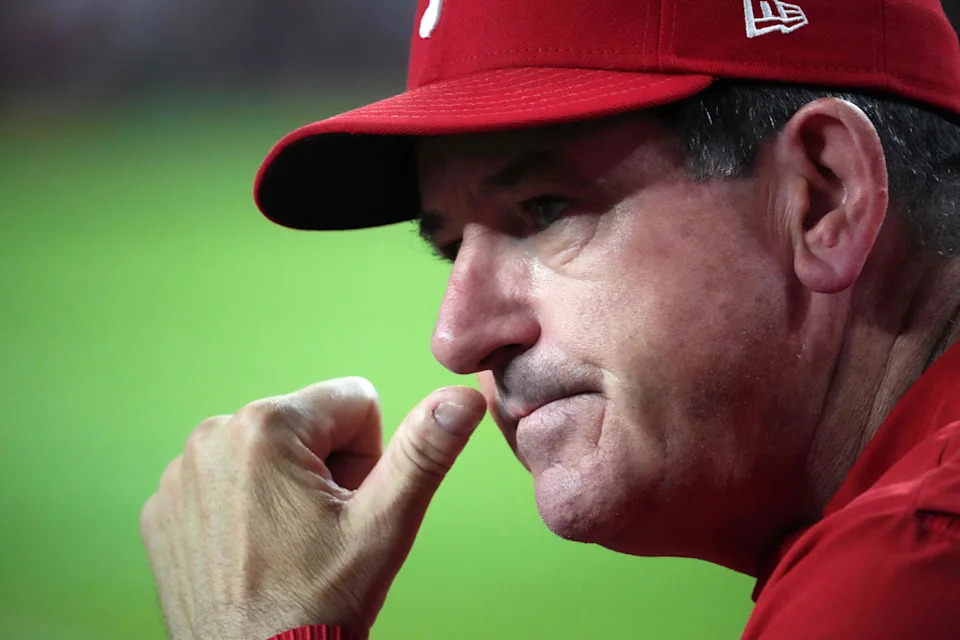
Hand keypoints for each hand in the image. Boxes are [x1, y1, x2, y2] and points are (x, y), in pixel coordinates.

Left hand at [140, 377, 485, 639]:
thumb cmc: (317, 606)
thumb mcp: (384, 524)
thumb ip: (425, 451)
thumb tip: (462, 397)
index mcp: (267, 426)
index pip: (356, 403)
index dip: (368, 458)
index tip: (347, 507)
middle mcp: (213, 436)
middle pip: (311, 426)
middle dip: (328, 472)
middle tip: (321, 534)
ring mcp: (180, 474)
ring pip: (270, 453)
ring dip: (287, 489)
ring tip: (288, 547)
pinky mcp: (163, 508)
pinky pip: (226, 481)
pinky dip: (245, 510)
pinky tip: (253, 554)